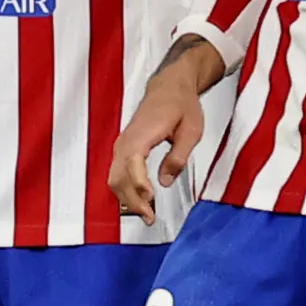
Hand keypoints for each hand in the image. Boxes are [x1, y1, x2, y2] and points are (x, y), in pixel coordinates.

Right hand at [108, 68, 214, 218]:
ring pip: (114, 177)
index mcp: (142, 133)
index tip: (150, 198)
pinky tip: (138, 201)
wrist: (169, 87)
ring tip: (146, 214)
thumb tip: (164, 181)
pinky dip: (124, 190)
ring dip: (127, 199)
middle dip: (132, 200)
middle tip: (150, 217)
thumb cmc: (181, 105)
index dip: (139, 183)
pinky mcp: (123, 149)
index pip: (133, 162)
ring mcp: (122, 145)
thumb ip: (178, 156)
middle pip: (119, 176)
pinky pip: (117, 173)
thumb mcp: (191, 131)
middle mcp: (126, 140)